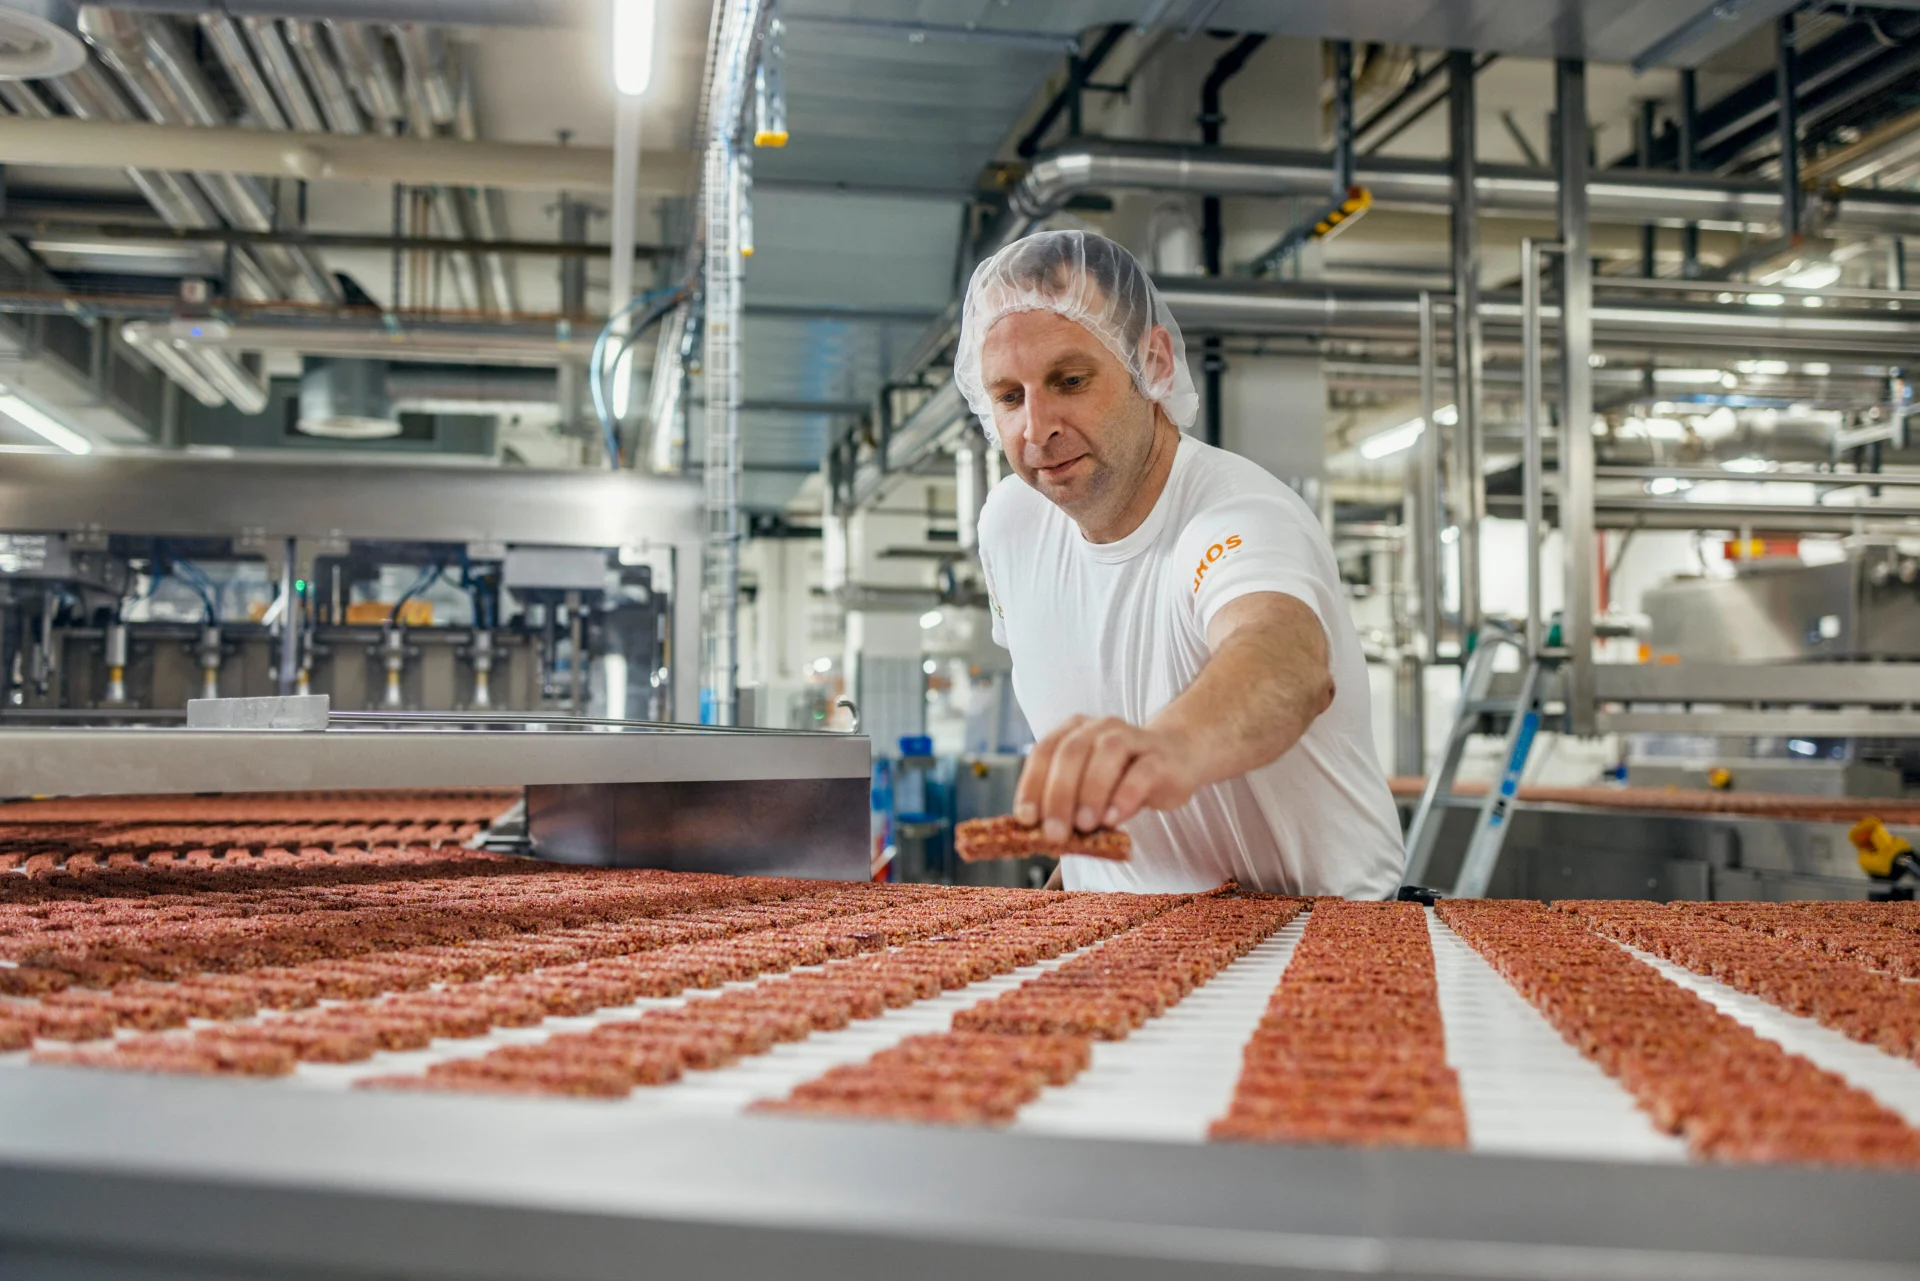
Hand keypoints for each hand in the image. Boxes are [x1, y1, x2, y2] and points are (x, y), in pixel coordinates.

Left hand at [1015, 715, 1199, 843]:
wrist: (1176, 759)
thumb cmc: (1122, 777)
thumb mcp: (1090, 789)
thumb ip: (1069, 805)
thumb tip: (1043, 836)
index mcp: (1074, 731)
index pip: (1044, 751)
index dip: (1032, 785)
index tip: (1026, 819)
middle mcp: (1100, 727)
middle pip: (1072, 752)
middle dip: (1059, 795)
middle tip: (1055, 832)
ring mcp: (1132, 737)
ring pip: (1107, 753)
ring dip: (1091, 791)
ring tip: (1084, 825)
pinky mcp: (1160, 757)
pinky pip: (1142, 772)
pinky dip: (1125, 796)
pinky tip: (1114, 819)